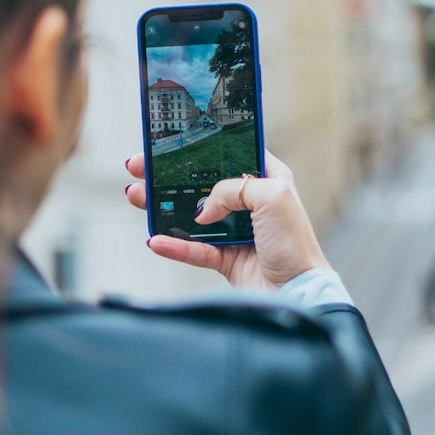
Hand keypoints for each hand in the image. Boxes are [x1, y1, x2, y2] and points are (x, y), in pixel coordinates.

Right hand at [124, 149, 329, 290]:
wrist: (298, 291)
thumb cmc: (296, 243)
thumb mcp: (272, 197)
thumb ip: (232, 190)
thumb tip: (203, 208)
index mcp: (267, 179)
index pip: (230, 155)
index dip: (202, 147)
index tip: (173, 142)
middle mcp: (250, 202)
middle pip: (201, 183)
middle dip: (168, 175)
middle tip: (140, 166)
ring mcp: (235, 230)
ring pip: (191, 215)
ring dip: (162, 206)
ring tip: (136, 195)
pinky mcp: (225, 258)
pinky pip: (193, 249)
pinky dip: (173, 246)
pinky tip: (155, 240)